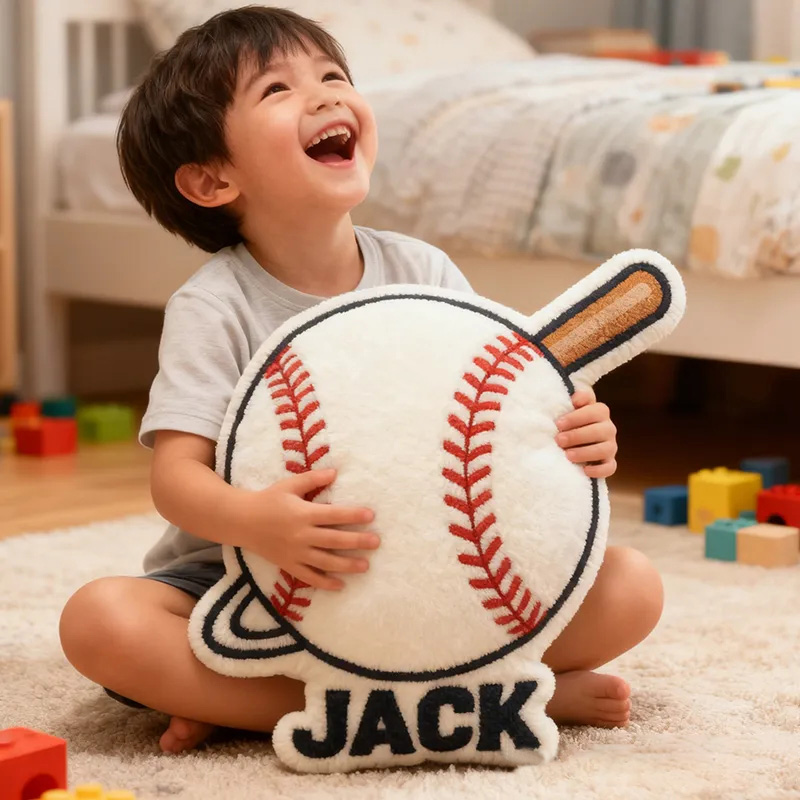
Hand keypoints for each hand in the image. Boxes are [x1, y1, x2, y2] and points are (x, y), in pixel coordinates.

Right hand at [235, 469, 379, 590]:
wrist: (241, 520)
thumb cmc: (268, 499)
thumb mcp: (290, 485)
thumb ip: (313, 479)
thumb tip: (335, 472)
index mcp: (303, 513)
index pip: (333, 515)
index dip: (353, 515)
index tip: (371, 516)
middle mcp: (301, 535)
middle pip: (333, 540)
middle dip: (357, 541)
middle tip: (376, 542)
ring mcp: (295, 552)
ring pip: (325, 562)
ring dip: (346, 565)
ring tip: (365, 566)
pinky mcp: (288, 565)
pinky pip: (308, 577)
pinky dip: (324, 583)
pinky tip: (340, 585)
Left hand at [554, 388, 617, 478]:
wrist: (575, 440)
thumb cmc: (571, 421)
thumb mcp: (572, 407)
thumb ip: (577, 399)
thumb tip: (575, 398)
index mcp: (600, 412)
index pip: (594, 411)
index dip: (576, 417)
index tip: (558, 424)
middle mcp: (609, 428)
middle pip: (599, 431)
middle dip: (577, 436)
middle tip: (559, 440)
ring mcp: (610, 446)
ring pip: (605, 450)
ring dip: (585, 453)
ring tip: (568, 455)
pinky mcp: (609, 462)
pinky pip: (610, 468)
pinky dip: (598, 470)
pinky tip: (584, 470)